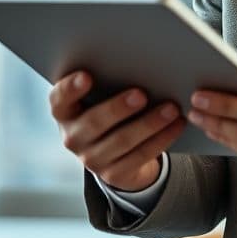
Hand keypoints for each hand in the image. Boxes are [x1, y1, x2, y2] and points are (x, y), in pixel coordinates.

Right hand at [49, 72, 185, 190]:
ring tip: (171, 108)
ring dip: (149, 124)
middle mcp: (73, 137)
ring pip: (122, 141)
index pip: (59, 100)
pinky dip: (162, 139)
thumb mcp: (101, 96)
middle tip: (141, 94)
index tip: (87, 76)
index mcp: (65, 112)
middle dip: (118, 108)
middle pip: (94, 123)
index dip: (70, 89)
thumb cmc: (109, 109)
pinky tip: (177, 125)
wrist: (116, 152)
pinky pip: (140, 156)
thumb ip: (108, 81)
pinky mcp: (113, 175)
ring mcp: (91, 159)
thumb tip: (140, 62)